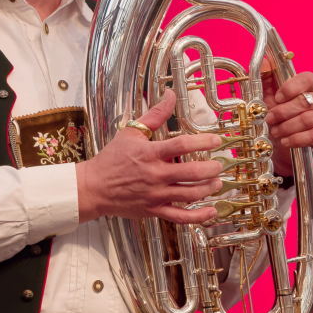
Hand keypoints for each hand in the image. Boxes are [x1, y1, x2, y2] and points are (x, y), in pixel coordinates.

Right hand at [76, 90, 221, 224]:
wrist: (93, 187)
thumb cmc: (112, 159)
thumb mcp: (130, 132)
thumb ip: (154, 115)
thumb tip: (170, 95)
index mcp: (150, 154)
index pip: (182, 145)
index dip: (203, 141)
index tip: (216, 141)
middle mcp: (155, 175)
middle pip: (191, 173)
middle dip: (211, 169)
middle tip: (219, 165)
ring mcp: (155, 195)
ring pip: (190, 194)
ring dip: (208, 188)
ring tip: (217, 183)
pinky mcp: (154, 211)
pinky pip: (180, 217)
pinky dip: (199, 216)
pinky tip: (211, 210)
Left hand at [263, 71, 312, 175]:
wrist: (287, 144)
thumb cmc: (282, 118)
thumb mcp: (270, 97)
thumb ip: (268, 78)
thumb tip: (265, 61)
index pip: (307, 79)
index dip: (289, 89)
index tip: (276, 98)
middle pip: (305, 101)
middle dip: (282, 112)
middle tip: (270, 119)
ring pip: (308, 119)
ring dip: (287, 127)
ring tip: (276, 132)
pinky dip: (296, 139)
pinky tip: (286, 141)